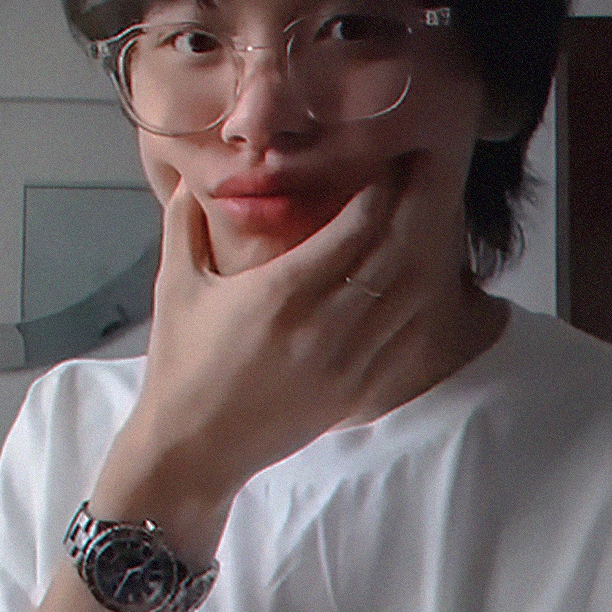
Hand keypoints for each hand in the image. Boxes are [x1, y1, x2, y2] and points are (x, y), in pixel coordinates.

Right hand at [95, 153, 461, 557]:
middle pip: (391, 253)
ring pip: (407, 294)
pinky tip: (428, 274)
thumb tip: (192, 174)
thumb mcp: (175, 286)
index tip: (391, 162)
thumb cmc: (181, 362)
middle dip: (415, 204)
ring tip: (436, 211)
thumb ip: (183, 222)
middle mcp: (323, 325)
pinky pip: (405, 338)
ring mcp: (346, 362)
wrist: (193, 449)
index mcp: (280, 293)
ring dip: (426, 247)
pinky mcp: (356, 391)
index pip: (351, 231)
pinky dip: (422, 301)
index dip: (380, 191)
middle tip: (428, 169)